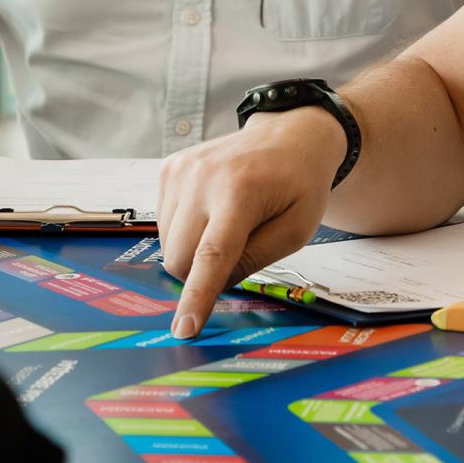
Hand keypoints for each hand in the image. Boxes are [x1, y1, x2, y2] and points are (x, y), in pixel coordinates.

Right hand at [156, 108, 347, 337]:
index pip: (212, 254)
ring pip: (167, 245)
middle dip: (202, 274)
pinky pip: (163, 223)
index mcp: (241, 191)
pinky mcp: (169, 168)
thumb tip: (212, 286)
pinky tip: (213, 210)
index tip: (184, 328)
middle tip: (239, 252)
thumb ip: (255, 260)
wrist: (290, 134)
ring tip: (230, 223)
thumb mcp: (296, 229)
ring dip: (193, 250)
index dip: (197, 296)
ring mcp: (181, 169)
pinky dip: (186, 229)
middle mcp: (202, 177)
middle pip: (180, 258)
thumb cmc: (300, 184)